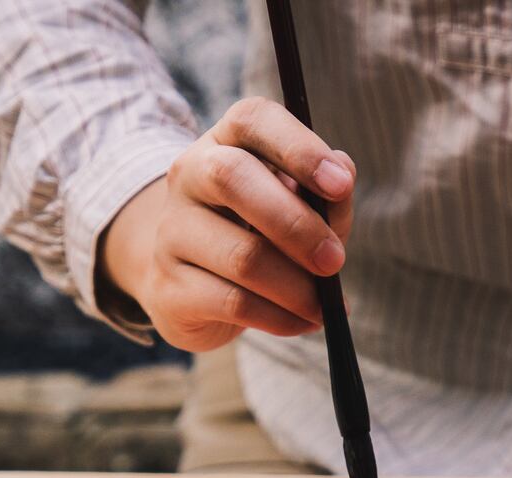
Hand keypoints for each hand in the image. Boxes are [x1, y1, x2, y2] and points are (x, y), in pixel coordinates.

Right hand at [99, 97, 354, 351]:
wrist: (192, 286)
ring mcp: (171, 231)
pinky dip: (279, 317)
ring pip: (240, 254)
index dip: (298, 148)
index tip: (339, 186)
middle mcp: (189, 175)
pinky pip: (232, 303)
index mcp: (225, 140)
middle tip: (335, 261)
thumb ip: (325, 192)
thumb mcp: (300, 205)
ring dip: (295, 286)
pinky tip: (302, 322)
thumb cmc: (260, 234)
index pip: (252, 120)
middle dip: (296, 224)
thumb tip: (343, 175)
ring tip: (323, 305)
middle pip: (232, 179)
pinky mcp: (168, 287)